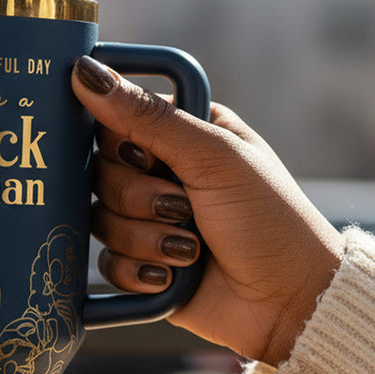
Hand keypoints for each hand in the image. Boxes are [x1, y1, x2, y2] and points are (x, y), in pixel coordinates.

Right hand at [72, 56, 345, 365]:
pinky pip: (108, 264)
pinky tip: (174, 276)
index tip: (147, 158)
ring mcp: (152, 221)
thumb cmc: (270, 219)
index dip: (119, 142)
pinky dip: (140, 272)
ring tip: (191, 248)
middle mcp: (164, 173)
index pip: (115, 120)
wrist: (291, 302)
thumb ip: (148, 116)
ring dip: (146, 238)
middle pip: (101, 173)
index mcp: (184, 134)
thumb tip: (84, 71)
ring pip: (101, 219)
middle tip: (184, 208)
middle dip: (140, 198)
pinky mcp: (145, 265)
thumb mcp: (213, 157)